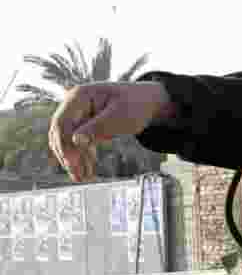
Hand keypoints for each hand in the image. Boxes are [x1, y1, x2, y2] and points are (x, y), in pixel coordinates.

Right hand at [49, 82, 175, 181]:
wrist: (147, 101)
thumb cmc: (136, 104)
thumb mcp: (120, 116)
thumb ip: (98, 127)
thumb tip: (75, 140)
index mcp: (79, 96)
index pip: (62, 122)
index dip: (64, 143)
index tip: (72, 162)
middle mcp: (74, 104)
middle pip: (61, 133)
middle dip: (68, 156)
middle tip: (78, 176)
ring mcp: (77, 115)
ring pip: (67, 141)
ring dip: (74, 160)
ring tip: (83, 178)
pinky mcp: (84, 126)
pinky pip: (78, 144)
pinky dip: (82, 158)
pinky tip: (88, 172)